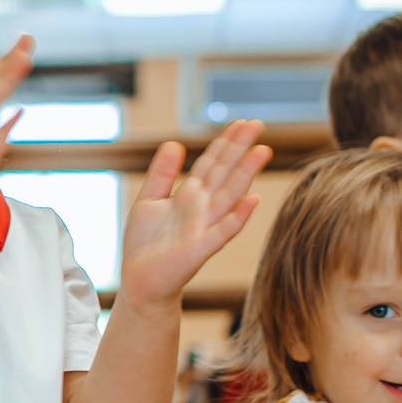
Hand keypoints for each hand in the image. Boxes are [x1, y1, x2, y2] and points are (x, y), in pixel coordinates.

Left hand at [116, 121, 271, 308]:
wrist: (139, 279)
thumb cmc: (145, 243)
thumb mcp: (148, 200)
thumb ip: (162, 173)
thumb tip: (174, 143)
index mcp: (190, 195)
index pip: (212, 163)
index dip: (226, 143)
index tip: (241, 123)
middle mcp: (202, 208)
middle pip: (225, 173)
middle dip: (241, 149)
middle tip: (258, 124)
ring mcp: (205, 227)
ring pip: (230, 196)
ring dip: (246, 174)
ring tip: (262, 152)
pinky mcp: (200, 249)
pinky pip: (223, 231)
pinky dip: (237, 217)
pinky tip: (251, 201)